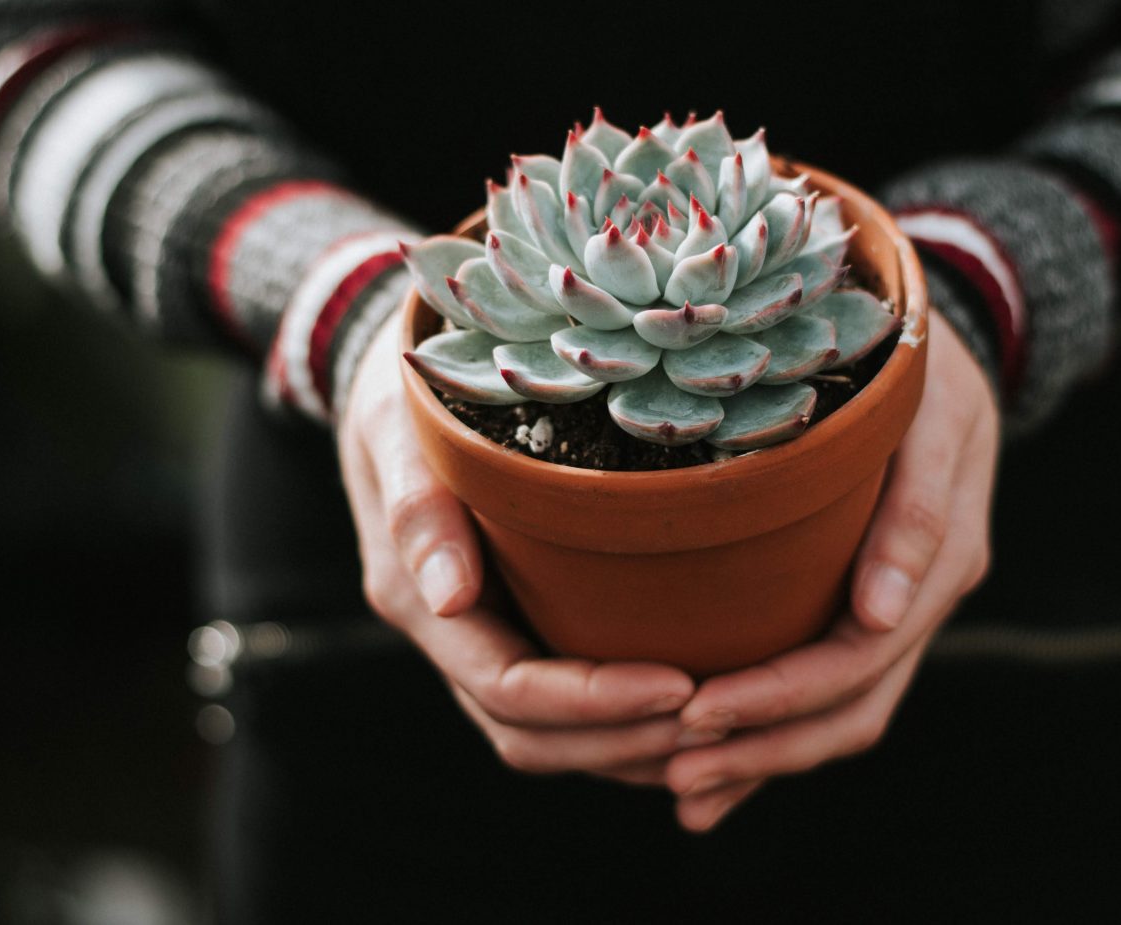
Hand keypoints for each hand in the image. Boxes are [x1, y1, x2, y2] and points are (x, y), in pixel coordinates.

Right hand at [337, 318, 703, 781]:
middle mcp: (449, 633)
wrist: (398, 370)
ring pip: (550, 736)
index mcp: (417, 596)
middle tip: (722, 721)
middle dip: (624, 742)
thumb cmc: (405, 386)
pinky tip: (693, 712)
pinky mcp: (514, 621)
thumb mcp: (398, 425)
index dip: (593, 703)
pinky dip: (623, 726)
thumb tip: (449, 601)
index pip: (508, 688)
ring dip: (630, 750)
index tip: (681, 685)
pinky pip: (565, 706)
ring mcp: (479, 635)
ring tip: (722, 731)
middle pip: (532, 735)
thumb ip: (420, 509)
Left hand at [664, 310, 1000, 830]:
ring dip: (768, 758)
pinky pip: (836, 685)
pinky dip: (780, 732)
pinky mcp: (875, 604)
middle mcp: (924, 597)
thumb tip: (879, 618)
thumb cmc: (921, 357)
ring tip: (686, 794)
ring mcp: (903, 605)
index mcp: (942, 556)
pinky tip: (719, 770)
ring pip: (845, 713)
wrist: (948, 346)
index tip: (695, 714)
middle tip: (675, 775)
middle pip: (851, 707)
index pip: (858, 658)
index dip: (778, 696)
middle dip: (765, 748)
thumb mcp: (930, 411)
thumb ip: (915, 511)